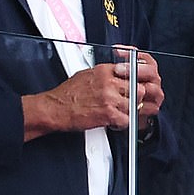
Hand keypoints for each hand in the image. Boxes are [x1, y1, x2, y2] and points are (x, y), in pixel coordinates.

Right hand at [22, 56, 160, 140]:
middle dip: (136, 98)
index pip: (132, 72)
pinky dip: (123, 124)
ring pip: (135, 105)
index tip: (133, 88)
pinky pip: (127, 120)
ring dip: (130, 111)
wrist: (55, 108)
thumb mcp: (86, 75)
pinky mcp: (108, 114)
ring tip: (121, 114)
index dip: (134, 83)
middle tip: (129, 103)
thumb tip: (115, 76)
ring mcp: (109, 98)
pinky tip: (115, 122)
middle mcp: (109, 82)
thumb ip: (104, 75)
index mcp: (104, 71)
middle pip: (138, 88)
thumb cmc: (67, 94)